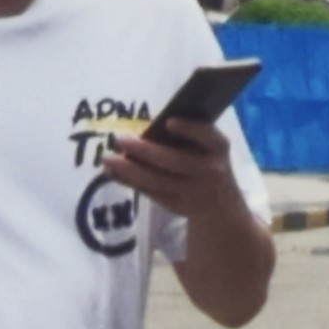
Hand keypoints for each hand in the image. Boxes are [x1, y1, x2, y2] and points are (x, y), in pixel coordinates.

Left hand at [106, 114, 240, 224]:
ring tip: (108, 159)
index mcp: (218, 148)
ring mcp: (192, 191)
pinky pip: (150, 193)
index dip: (190, 130)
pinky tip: (112, 173)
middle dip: (146, 151)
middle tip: (120, 139)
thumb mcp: (206, 148)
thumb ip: (186, 137)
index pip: (209, 137)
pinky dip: (130, 182)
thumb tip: (146, 127)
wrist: (220, 205)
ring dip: (130, 170)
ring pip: (158, 181)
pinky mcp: (176, 205)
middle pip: (175, 161)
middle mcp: (209, 171)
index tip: (169, 122)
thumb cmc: (206, 162)